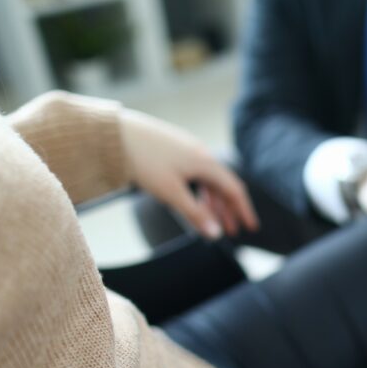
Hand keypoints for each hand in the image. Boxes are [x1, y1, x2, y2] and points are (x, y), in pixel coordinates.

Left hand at [121, 109, 258, 239]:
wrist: (115, 133)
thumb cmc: (144, 161)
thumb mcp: (171, 192)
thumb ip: (195, 214)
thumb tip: (216, 234)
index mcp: (205, 163)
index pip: (234, 189)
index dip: (243, 210)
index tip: (250, 228)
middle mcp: (201, 154)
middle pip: (222, 185)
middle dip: (228, 210)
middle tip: (231, 231)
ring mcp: (187, 150)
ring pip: (207, 179)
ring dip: (212, 202)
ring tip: (210, 220)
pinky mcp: (174, 149)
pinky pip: (195, 173)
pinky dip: (199, 191)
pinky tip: (191, 200)